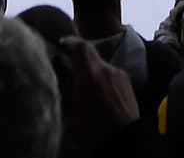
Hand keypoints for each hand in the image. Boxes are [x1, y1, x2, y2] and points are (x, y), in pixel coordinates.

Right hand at [60, 36, 139, 150]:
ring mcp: (119, 75)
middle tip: (69, 64)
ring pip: (101, 64)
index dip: (70, 42)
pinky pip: (111, 73)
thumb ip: (63, 99)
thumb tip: (56, 90)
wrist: (126, 142)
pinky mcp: (128, 83)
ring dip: (92, 69)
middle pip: (91, 52)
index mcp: (89, 75)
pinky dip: (102, 78)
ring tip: (84, 85)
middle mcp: (106, 69)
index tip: (62, 44)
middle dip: (79, 56)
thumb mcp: (70, 120)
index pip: (80, 46)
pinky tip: (99, 93)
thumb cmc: (95, 132)